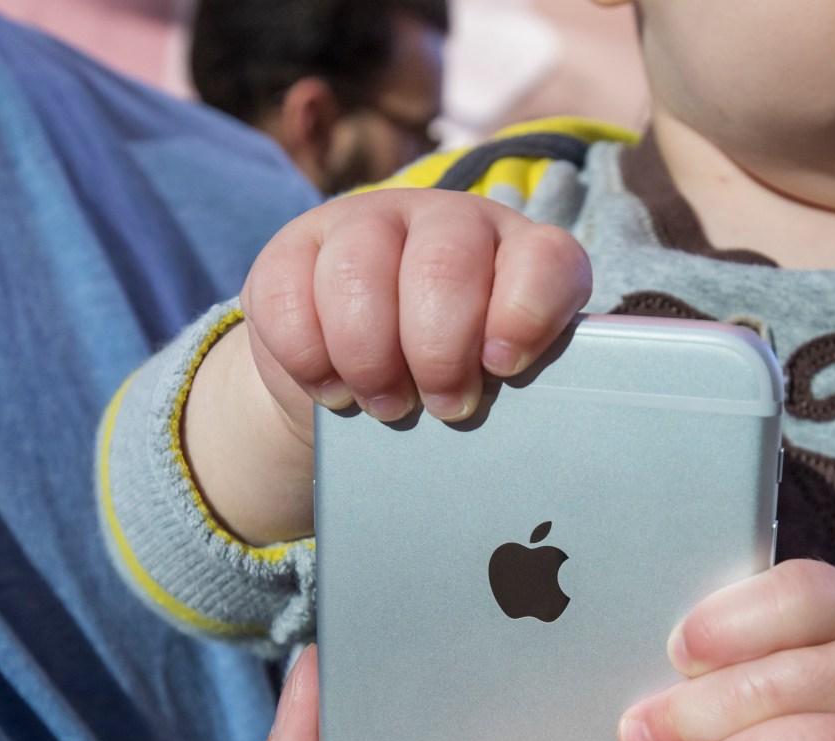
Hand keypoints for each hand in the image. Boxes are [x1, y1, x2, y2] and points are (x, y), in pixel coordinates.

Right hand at [241, 187, 591, 425]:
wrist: (357, 381)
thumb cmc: (449, 382)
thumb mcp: (493, 380)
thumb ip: (515, 383)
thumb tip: (527, 426)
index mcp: (518, 252)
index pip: (544, 258)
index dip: (527, 313)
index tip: (502, 367)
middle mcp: (447, 221)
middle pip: (445, 263)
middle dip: (440, 351)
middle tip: (442, 406)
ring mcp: (367, 221)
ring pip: (359, 271)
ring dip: (371, 358)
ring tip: (387, 407)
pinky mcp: (294, 245)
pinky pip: (290, 294)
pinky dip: (310, 357)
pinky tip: (332, 389)